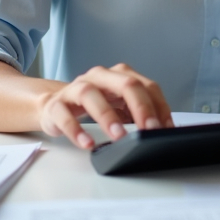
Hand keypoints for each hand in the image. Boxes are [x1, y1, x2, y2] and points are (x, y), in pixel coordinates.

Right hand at [37, 63, 173, 149]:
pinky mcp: (56, 105)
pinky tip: (88, 143)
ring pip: (91, 95)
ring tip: (119, 136)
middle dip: (140, 107)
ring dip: (107, 116)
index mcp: (119, 75)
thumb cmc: (94, 106)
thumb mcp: (119, 106)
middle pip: (124, 84)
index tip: (165, 128)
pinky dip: (76, 130)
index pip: (146, 85)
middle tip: (149, 129)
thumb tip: (162, 130)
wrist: (54, 106)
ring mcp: (76, 88)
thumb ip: (138, 113)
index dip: (158, 106)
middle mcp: (100, 77)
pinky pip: (65, 115)